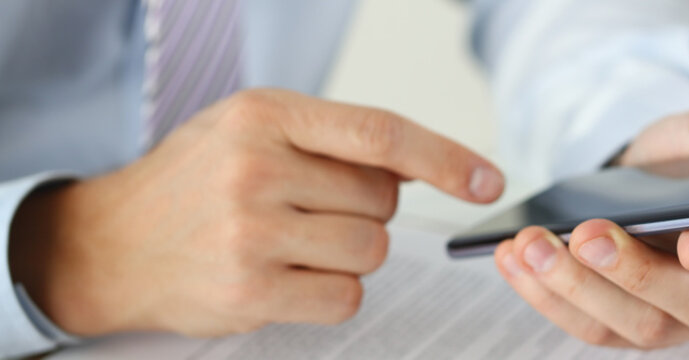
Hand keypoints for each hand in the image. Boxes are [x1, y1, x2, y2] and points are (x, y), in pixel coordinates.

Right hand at [10, 89, 503, 336]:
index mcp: (266, 115)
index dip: (445, 158)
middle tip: (311, 210)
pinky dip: (332, 291)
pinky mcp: (250, 291)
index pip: (380, 134)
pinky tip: (287, 277)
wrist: (111, 243)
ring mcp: (251, 232)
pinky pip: (346, 297)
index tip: (487, 181)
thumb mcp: (251, 128)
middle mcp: (257, 168)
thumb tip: (417, 170)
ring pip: (371, 251)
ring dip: (350, 253)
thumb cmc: (194, 181)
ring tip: (294, 243)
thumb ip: (329, 138)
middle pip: (382, 202)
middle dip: (365, 211)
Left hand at [494, 107, 688, 347]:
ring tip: (531, 247)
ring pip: (634, 325)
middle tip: (586, 234)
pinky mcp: (632, 324)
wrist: (651, 177)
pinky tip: (515, 260)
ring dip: (575, 288)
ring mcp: (681, 316)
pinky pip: (591, 326)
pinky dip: (548, 296)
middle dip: (632, 273)